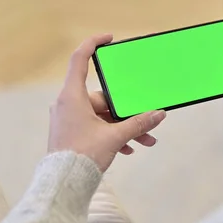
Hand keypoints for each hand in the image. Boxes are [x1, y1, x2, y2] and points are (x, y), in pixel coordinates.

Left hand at [48, 34, 166, 171]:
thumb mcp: (115, 137)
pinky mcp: (72, 132)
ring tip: (145, 141)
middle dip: (127, 111)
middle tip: (147, 119)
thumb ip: (138, 124)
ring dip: (124, 127)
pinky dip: (113, 134)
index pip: (79, 59)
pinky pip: (96, 127)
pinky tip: (130, 148)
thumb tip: (158, 114)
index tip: (109, 38)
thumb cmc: (82, 156)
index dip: (93, 44)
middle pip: (103, 96)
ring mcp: (69, 118)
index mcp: (72, 96)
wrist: (63, 184)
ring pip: (102, 115)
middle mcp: (68, 104)